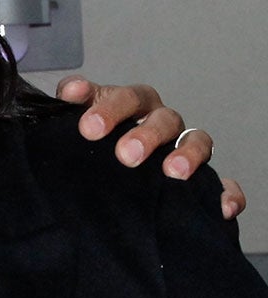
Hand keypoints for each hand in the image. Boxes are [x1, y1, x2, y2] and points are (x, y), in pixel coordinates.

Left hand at [56, 75, 245, 219]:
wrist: (100, 173)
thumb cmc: (96, 136)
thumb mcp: (80, 116)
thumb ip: (74, 100)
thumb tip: (69, 91)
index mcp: (133, 105)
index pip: (128, 98)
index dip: (110, 109)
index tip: (88, 128)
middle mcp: (161, 122)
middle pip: (164, 119)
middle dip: (146, 135)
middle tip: (126, 155)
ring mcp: (184, 148)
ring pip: (197, 142)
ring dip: (188, 155)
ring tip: (173, 173)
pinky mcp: (202, 181)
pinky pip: (222, 184)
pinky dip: (227, 193)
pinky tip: (220, 206)